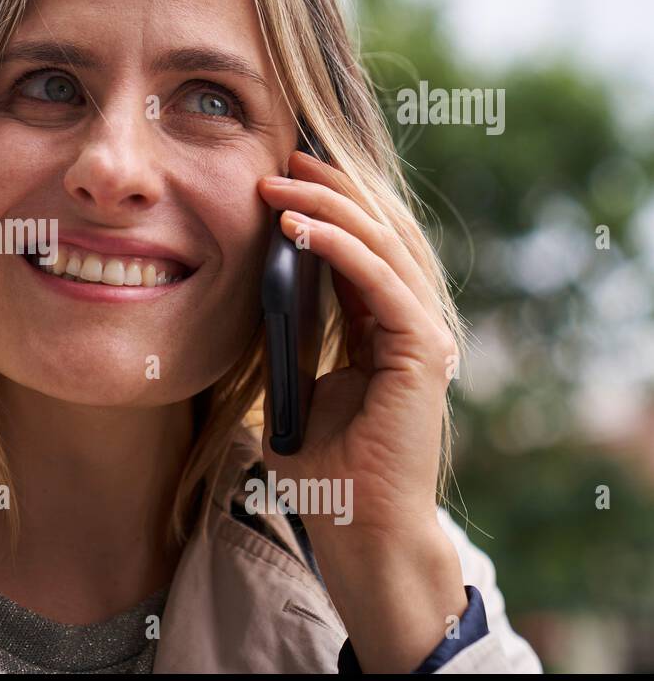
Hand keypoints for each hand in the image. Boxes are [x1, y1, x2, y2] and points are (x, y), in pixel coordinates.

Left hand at [256, 149, 466, 671]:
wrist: (356, 527)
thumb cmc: (323, 467)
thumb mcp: (295, 386)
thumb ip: (289, 342)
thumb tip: (256, 295)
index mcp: (383, 327)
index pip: (361, 245)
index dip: (327, 203)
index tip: (282, 170)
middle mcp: (411, 321)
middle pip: (379, 231)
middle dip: (331, 187)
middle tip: (285, 153)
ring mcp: (423, 334)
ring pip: (382, 245)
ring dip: (330, 205)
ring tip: (281, 179)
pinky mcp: (423, 352)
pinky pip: (379, 282)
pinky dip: (339, 248)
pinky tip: (297, 227)